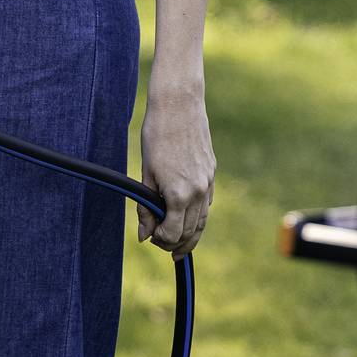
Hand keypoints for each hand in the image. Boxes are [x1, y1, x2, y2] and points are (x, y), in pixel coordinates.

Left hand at [135, 83, 213, 256]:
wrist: (179, 105)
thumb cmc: (156, 135)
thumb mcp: (145, 174)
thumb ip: (146, 208)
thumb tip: (144, 235)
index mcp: (179, 194)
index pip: (173, 232)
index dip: (161, 241)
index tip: (151, 239)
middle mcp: (198, 191)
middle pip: (191, 231)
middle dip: (177, 244)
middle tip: (167, 251)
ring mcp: (208, 182)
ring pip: (203, 219)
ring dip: (191, 235)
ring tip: (180, 245)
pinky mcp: (211, 172)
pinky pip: (206, 203)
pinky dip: (198, 215)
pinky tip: (188, 218)